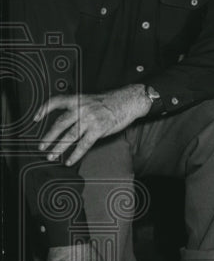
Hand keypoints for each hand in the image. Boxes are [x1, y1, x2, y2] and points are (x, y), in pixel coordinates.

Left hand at [35, 86, 149, 165]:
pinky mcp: (99, 129)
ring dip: (58, 148)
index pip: (56, 101)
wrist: (129, 101)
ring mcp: (90, 119)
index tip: (36, 118)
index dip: (44, 109)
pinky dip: (75, 154)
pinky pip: (84, 145)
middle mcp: (81, 108)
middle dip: (49, 137)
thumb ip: (79, 109)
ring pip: (69, 136)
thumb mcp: (91, 100)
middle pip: (60, 124)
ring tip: (51, 156)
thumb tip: (68, 124)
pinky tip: (70, 161)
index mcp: (78, 99)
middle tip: (41, 146)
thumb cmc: (112, 101)